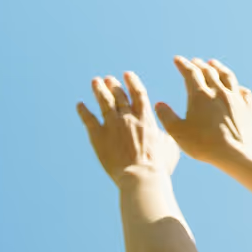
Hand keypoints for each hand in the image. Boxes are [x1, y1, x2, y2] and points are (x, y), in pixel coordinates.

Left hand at [77, 73, 179, 187]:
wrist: (141, 177)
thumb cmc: (159, 166)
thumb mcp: (170, 148)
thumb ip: (166, 135)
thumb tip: (165, 130)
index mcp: (145, 118)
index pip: (138, 93)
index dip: (132, 82)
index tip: (127, 74)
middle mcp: (127, 117)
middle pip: (119, 95)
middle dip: (114, 85)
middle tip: (109, 79)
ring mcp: (111, 125)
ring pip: (103, 102)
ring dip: (99, 90)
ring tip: (95, 82)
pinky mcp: (98, 136)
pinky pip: (88, 119)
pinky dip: (83, 111)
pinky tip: (80, 105)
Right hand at [155, 56, 251, 169]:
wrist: (235, 155)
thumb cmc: (204, 145)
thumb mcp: (178, 133)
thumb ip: (166, 117)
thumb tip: (159, 104)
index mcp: (200, 95)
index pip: (190, 72)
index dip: (183, 64)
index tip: (177, 59)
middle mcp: (219, 92)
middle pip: (208, 71)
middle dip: (199, 64)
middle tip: (194, 61)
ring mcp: (235, 99)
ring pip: (227, 76)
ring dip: (219, 67)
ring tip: (213, 63)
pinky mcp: (247, 108)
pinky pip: (243, 91)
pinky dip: (237, 86)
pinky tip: (236, 87)